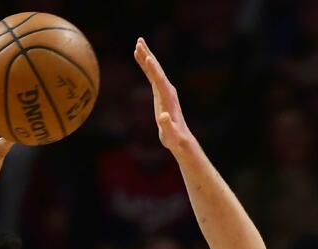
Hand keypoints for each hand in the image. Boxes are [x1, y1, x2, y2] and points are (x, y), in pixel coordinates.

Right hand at [133, 37, 191, 153]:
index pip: (159, 80)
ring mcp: (165, 90)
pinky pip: (152, 75)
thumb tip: (164, 117)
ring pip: (154, 70)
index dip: (153, 69)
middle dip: (148, 55)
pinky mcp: (161, 92)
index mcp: (168, 97)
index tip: (146, 56)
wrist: (179, 138)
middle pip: (156, 70)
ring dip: (146, 57)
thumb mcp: (170, 133)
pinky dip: (146, 66)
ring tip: (138, 44)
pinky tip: (141, 58)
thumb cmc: (174, 137)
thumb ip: (167, 125)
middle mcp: (167, 90)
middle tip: (139, 41)